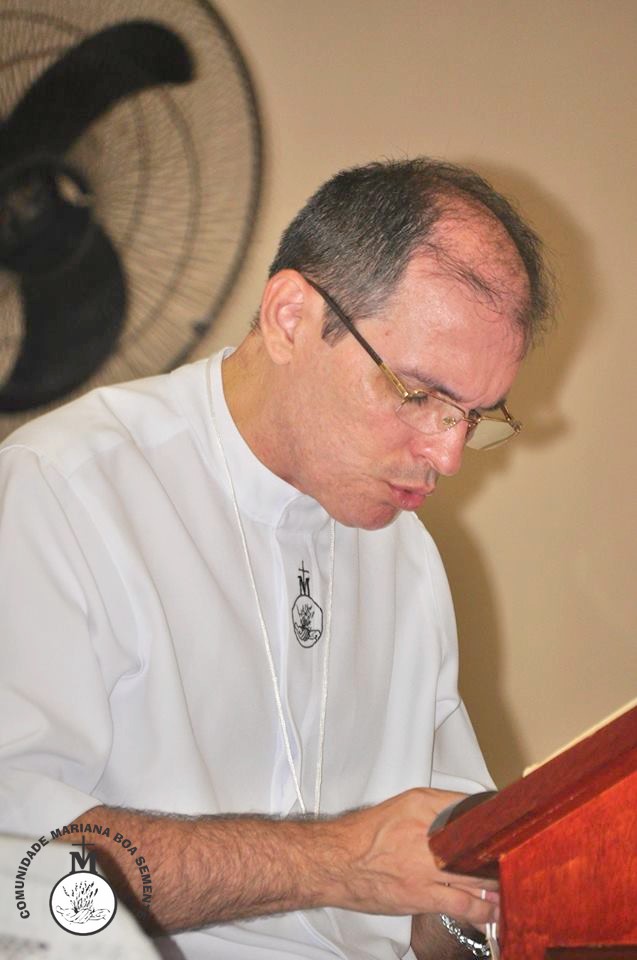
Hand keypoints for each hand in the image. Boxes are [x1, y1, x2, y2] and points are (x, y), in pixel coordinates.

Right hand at [328, 788, 497, 926]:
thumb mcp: (400, 807)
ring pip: (476, 874)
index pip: (471, 806)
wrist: (336, 861)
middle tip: (518, 856)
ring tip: (510, 883)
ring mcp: (426, 865)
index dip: (494, 819)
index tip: (510, 827)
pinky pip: (464, 904)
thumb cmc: (363, 835)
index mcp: (422, 804)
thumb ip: (432, 810)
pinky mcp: (422, 894)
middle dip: (500, 851)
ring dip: (497, 881)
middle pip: (479, 841)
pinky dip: (484, 908)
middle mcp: (427, 831)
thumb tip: (463, 819)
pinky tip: (494, 909)